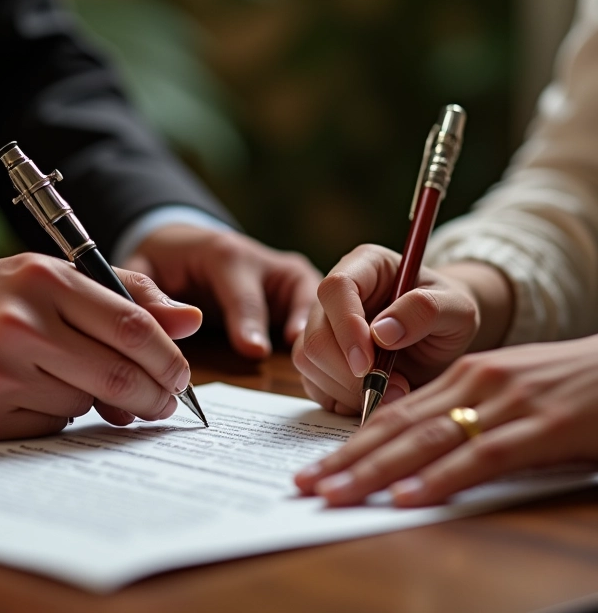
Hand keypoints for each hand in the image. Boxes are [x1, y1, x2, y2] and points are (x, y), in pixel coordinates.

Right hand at [0, 253, 201, 439]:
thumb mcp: (53, 278)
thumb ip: (126, 294)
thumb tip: (191, 320)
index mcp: (45, 279)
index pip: (131, 325)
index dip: (168, 357)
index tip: (182, 376)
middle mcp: (20, 323)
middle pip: (119, 372)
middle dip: (154, 394)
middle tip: (163, 402)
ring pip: (86, 402)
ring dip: (97, 400)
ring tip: (69, 378)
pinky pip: (52, 424)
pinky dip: (60, 414)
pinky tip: (34, 393)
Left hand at [122, 225, 321, 356]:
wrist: (190, 246)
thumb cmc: (165, 262)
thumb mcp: (144, 267)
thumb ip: (150, 293)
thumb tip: (177, 324)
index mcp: (226, 253)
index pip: (241, 292)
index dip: (248, 321)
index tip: (254, 350)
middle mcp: (266, 262)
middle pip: (294, 294)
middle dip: (300, 326)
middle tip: (305, 359)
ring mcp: (289, 276)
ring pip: (319, 301)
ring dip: (326, 329)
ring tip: (331, 363)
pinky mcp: (302, 293)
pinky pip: (324, 313)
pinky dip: (330, 335)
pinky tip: (331, 363)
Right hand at [292, 244, 488, 415]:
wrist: (444, 337)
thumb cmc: (449, 313)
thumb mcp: (457, 307)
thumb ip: (425, 311)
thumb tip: (382, 333)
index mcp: (364, 265)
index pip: (336, 288)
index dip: (346, 326)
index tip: (368, 363)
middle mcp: (335, 294)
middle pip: (315, 332)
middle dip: (348, 371)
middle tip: (392, 388)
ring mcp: (323, 326)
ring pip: (308, 360)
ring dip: (347, 389)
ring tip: (392, 393)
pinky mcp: (320, 358)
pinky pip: (313, 383)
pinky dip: (341, 399)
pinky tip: (373, 397)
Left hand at [295, 336, 597, 505]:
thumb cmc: (567, 386)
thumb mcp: (507, 393)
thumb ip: (465, 414)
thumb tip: (418, 450)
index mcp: (462, 376)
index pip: (394, 412)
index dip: (352, 442)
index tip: (318, 468)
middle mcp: (474, 383)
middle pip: (397, 425)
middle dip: (348, 458)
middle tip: (307, 485)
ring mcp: (505, 403)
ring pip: (426, 439)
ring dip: (376, 470)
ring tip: (336, 493)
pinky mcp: (541, 426)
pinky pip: (481, 456)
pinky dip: (441, 478)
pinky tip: (408, 497)